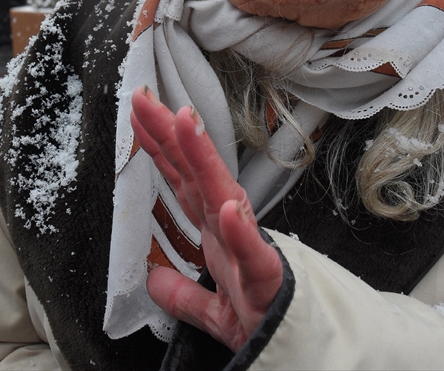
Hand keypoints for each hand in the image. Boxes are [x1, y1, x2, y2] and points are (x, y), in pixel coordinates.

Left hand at [130, 87, 282, 351]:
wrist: (304, 357)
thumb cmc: (266, 325)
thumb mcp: (212, 312)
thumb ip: (184, 295)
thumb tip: (154, 279)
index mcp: (217, 236)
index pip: (183, 183)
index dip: (161, 147)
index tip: (139, 113)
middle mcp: (231, 234)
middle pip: (196, 176)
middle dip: (171, 135)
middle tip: (147, 99)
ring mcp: (249, 253)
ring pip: (223, 198)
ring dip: (204, 159)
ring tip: (185, 123)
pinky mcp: (269, 283)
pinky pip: (253, 255)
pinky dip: (241, 231)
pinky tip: (228, 207)